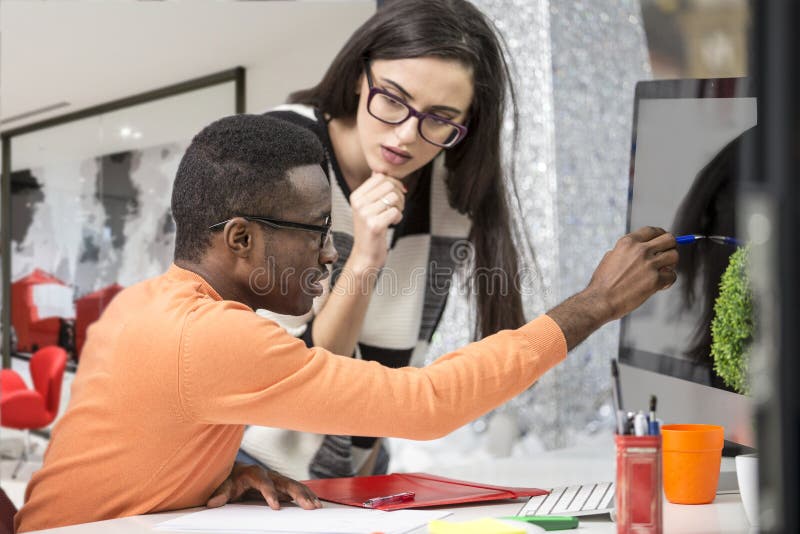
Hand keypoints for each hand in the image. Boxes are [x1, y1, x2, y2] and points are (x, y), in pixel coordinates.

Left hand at [206, 463, 320, 509]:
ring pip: (294, 485)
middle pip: (286, 482)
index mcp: (254, 473)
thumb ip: (220, 493)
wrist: (235, 470)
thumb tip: (212, 502)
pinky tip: (316, 503)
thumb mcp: (223, 485)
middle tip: (308, 506)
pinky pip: (296, 489)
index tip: (276, 507)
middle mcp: (269, 474)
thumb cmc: (230, 479)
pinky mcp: (281, 485)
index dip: (270, 494)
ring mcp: (277, 479)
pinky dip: (307, 495)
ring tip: (316, 506)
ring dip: (306, 495)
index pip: (264, 483)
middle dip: (298, 494)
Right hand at [349, 172, 405, 268]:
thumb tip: (379, 170)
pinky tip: (391, 224)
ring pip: (394, 197)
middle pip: (389, 185)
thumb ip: (373, 189)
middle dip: (399, 195)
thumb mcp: (367, 206)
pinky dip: (398, 217)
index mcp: (356, 196)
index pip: (380, 177)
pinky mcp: (374, 225)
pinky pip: (395, 212)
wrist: (365, 254)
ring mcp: (365, 214)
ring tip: (393, 215)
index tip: (395, 195)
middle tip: (396, 207)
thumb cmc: (370, 229)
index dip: (393, 183)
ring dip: (399, 206)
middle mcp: (358, 203)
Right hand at [586, 226, 677, 320]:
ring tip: (662, 271)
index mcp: (628, 242)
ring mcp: (649, 265)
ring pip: (674, 256)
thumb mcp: (610, 257)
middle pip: (669, 239)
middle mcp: (640, 250)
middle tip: (666, 256)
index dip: (660, 235)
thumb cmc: (603, 282)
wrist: (600, 300)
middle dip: (670, 247)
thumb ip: (627, 250)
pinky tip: (659, 285)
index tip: (662, 242)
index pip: (652, 230)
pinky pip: (672, 275)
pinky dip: (668, 280)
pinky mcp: (655, 280)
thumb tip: (641, 248)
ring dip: (671, 264)